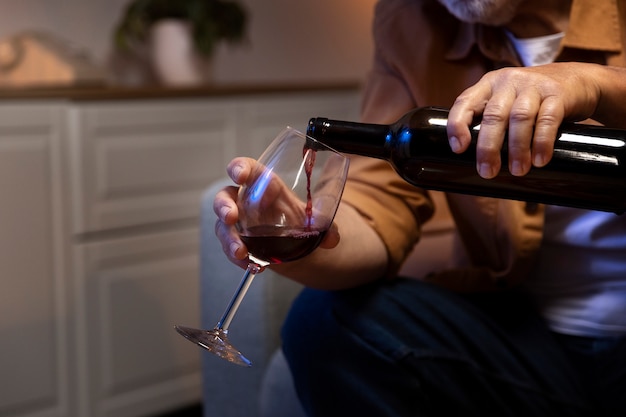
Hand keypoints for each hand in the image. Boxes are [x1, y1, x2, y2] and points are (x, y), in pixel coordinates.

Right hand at [213, 157, 340, 269]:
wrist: (295, 240)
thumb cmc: (298, 217)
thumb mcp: (314, 218)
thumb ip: (325, 224)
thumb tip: (332, 238)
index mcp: (263, 184)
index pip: (247, 169)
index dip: (239, 168)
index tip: (240, 176)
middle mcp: (246, 200)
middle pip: (225, 197)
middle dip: (223, 206)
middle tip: (231, 218)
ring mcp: (238, 222)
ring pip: (223, 226)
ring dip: (229, 239)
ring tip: (241, 253)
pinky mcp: (238, 241)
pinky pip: (231, 248)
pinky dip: (239, 258)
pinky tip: (252, 266)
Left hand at [446, 62, 602, 177]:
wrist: (578, 80)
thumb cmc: (532, 100)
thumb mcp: (506, 102)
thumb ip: (490, 120)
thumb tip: (477, 161)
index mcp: (488, 85)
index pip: (465, 102)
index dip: (458, 125)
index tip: (459, 149)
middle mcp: (508, 82)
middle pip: (494, 115)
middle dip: (488, 147)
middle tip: (487, 172)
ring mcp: (533, 85)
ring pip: (520, 117)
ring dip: (517, 148)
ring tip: (517, 170)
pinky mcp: (558, 94)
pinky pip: (548, 119)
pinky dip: (542, 142)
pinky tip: (540, 160)